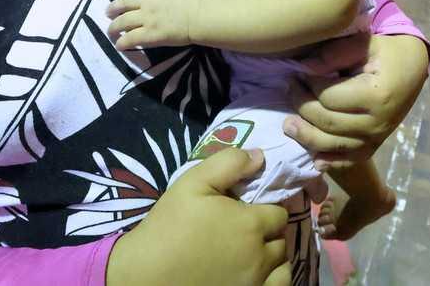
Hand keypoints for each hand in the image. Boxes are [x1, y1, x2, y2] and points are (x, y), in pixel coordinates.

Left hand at [107, 0, 204, 49]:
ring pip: (122, 23)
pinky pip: (130, 39)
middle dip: (112, 11)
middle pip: (121, 7)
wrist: (200, 15)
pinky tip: (119, 46)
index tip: (119, 5)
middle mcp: (145, 3)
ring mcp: (145, 19)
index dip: (123, 1)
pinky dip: (122, 43)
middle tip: (108, 16)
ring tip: (110, 33)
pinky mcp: (149, 35)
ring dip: (113, 28)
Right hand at [107, 148, 289, 285]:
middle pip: (281, 239)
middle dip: (269, 231)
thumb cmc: (169, 226)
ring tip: (254, 253)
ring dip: (274, 257)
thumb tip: (261, 156)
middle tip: (247, 231)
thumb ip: (229, 163)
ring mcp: (255, 282)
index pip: (279, 212)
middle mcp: (260, 255)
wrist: (146, 273)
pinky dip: (273, 279)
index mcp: (251, 224)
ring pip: (283, 266)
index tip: (249, 211)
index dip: (266, 209)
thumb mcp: (193, 182)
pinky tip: (256, 274)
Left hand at [284, 32, 428, 170]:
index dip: (308, 85)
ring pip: (333, 146)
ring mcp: (377, 138)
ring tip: (288, 125)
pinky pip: (349, 160)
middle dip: (302, 107)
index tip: (298, 72)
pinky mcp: (374, 146)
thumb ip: (334, 54)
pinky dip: (329, 161)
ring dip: (306, 137)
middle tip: (289, 89)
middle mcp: (378, 123)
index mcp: (377, 96)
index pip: (329, 98)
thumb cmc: (385, 52)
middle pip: (328, 123)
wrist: (412, 67)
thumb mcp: (363, 43)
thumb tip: (304, 68)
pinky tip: (313, 159)